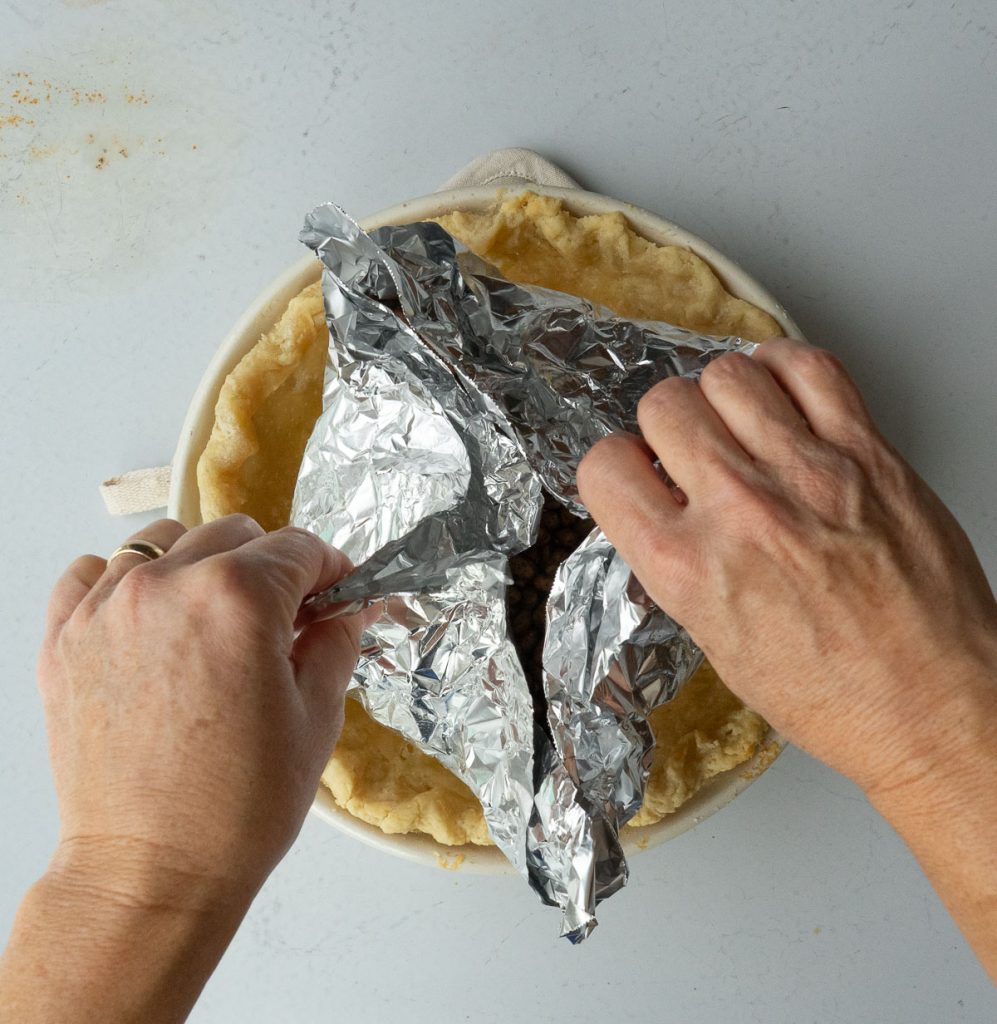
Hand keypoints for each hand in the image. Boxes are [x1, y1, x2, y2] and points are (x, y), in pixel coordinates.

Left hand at [38, 515, 359, 911]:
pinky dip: (126, 580)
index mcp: (238, 600)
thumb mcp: (317, 717)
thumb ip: (336, 641)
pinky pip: (93, 572)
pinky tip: (152, 622)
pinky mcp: (63, 639)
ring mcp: (105, 609)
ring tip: (215, 622)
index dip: (329, 568)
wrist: (151, 873)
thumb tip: (348, 605)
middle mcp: (166, 586)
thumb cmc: (238, 807)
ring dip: (202, 566)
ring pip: (166, 540)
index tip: (334, 593)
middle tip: (283, 619)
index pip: (298, 547)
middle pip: (235, 534)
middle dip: (271, 568)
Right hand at [578, 338, 996, 795]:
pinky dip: (784, 367)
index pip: (605, 466)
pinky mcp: (866, 454)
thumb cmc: (832, 692)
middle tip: (692, 450)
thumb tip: (662, 505)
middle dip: (669, 425)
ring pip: (727, 374)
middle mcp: (738, 510)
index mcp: (684, 567)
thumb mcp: (713, 640)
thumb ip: (677, 561)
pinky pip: (807, 365)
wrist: (930, 705)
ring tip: (740, 424)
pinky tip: (783, 397)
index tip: (637, 473)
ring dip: (723, 395)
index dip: (616, 466)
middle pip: (664, 404)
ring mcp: (805, 474)